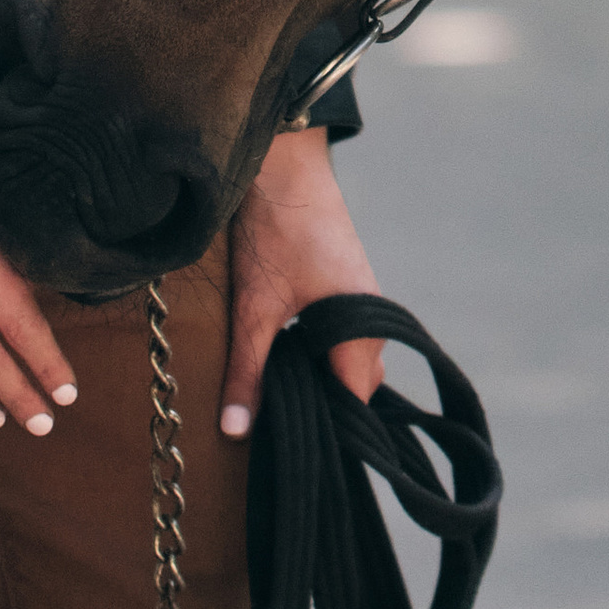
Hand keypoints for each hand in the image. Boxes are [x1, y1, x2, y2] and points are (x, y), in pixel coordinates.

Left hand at [222, 126, 383, 437]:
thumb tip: (235, 430)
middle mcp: (373, 317)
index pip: (353, 402)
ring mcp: (366, 298)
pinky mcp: (351, 284)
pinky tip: (291, 354)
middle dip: (326, 404)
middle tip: (282, 421)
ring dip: (324, 375)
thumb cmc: (275, 232)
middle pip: (358, 385)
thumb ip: (248, 372)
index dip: (325, 425)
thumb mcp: (254, 309)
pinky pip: (348, 335)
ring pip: (354, 359)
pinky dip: (325, 352)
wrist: (286, 163)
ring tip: (282, 389)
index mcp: (361, 327)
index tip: (294, 444)